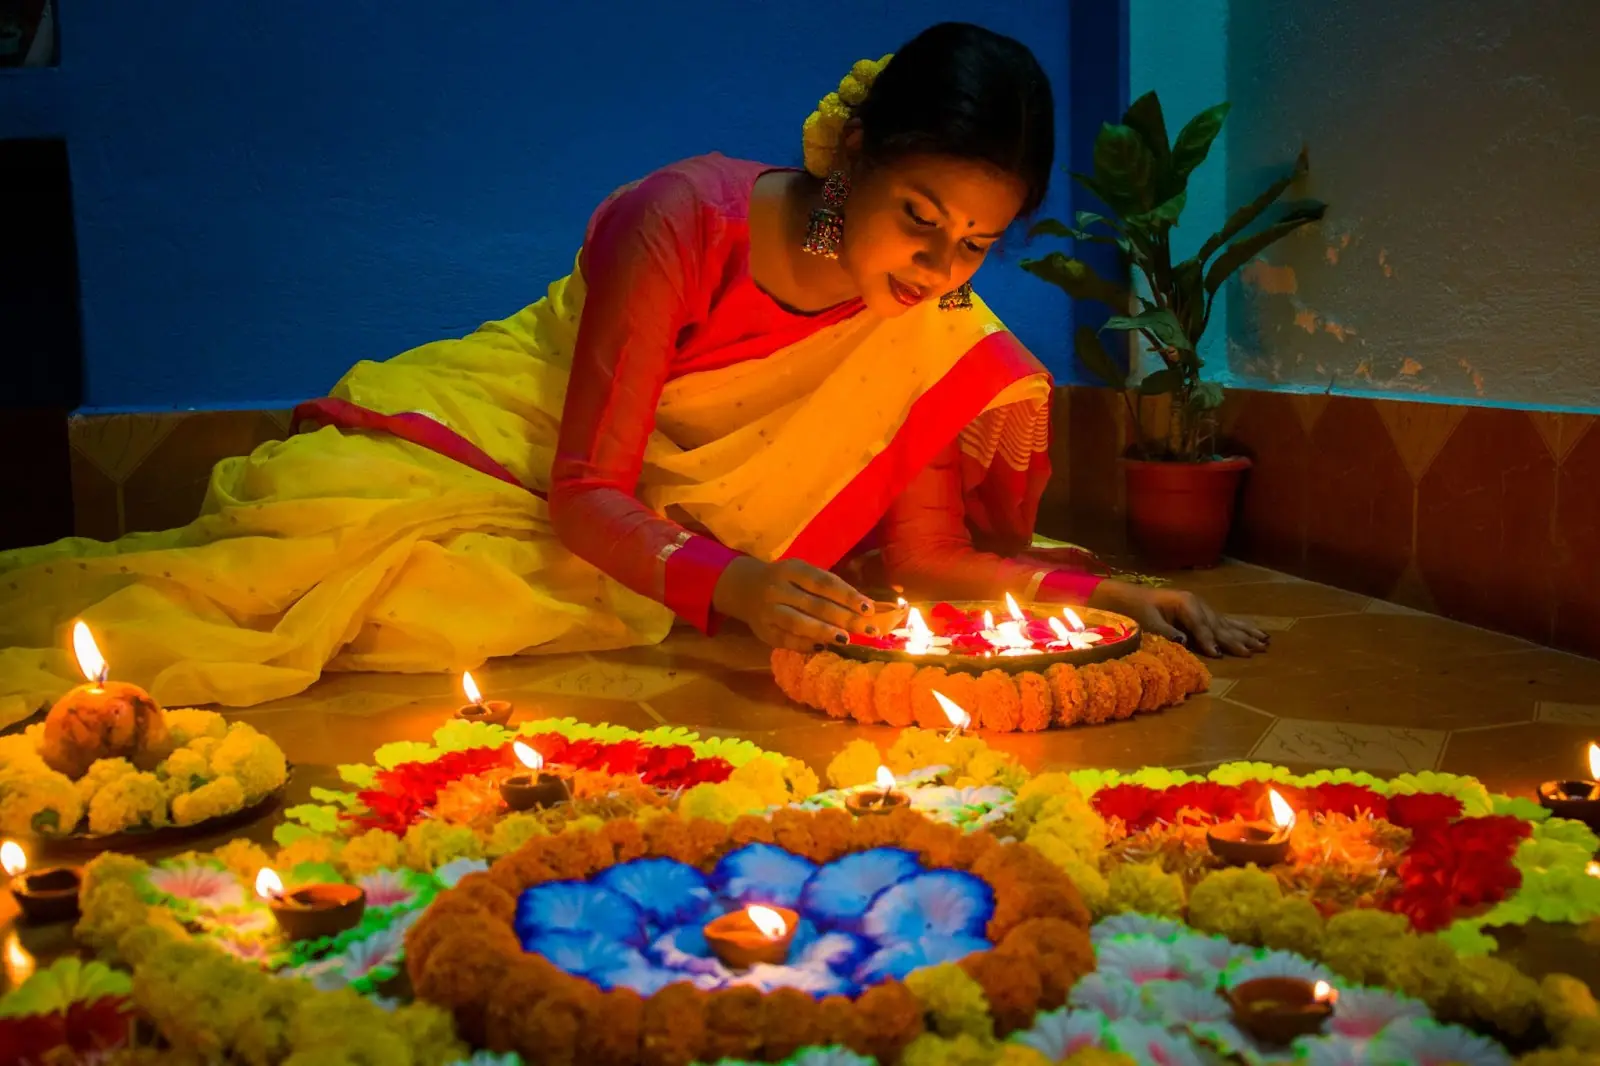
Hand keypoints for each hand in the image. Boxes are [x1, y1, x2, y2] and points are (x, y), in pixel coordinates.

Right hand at [713, 557, 874, 653]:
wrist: (743, 587)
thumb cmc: (785, 580)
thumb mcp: (801, 573)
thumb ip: (827, 587)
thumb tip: (864, 608)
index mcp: (791, 569)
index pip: (824, 583)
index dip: (848, 596)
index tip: (869, 609)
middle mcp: (778, 589)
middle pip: (816, 605)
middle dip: (846, 618)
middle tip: (870, 630)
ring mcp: (768, 611)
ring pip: (799, 623)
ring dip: (825, 632)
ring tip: (847, 640)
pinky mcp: (763, 631)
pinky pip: (787, 640)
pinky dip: (806, 645)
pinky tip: (824, 647)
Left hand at [1088, 581, 1268, 657]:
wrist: (1129, 597)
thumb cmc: (1136, 609)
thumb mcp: (1147, 621)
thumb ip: (1166, 632)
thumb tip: (1186, 642)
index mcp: (1185, 604)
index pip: (1200, 626)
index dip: (1209, 640)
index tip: (1218, 654)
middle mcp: (1198, 604)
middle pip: (1219, 625)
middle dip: (1236, 639)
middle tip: (1254, 651)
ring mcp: (1202, 608)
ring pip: (1227, 624)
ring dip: (1246, 634)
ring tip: (1264, 643)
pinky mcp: (1203, 613)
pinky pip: (1225, 622)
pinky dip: (1241, 629)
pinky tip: (1255, 633)